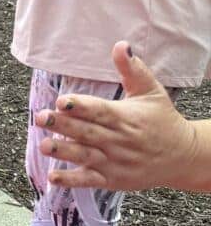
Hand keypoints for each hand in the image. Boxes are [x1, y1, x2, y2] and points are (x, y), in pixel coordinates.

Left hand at [38, 41, 197, 190]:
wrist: (185, 157)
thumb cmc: (163, 120)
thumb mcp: (151, 92)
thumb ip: (132, 70)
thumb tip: (121, 45)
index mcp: (125, 117)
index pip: (99, 110)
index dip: (80, 106)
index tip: (61, 101)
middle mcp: (118, 140)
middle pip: (87, 132)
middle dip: (62, 125)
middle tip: (41, 117)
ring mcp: (115, 161)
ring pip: (85, 156)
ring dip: (63, 152)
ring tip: (43, 145)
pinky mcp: (112, 179)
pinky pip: (90, 180)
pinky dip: (72, 180)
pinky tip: (53, 177)